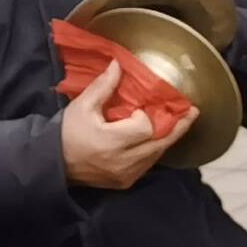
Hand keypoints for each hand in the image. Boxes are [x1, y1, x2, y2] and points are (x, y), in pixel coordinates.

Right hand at [58, 73, 174, 190]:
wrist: (54, 164)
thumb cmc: (67, 133)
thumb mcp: (82, 106)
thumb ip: (103, 86)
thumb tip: (119, 65)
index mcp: (112, 143)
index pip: (145, 127)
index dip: (146, 116)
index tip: (138, 108)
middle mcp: (124, 162)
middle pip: (161, 143)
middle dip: (178, 127)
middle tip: (192, 112)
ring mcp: (127, 175)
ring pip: (157, 155)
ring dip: (168, 138)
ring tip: (182, 122)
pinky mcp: (127, 182)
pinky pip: (149, 164)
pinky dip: (155, 149)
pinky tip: (159, 137)